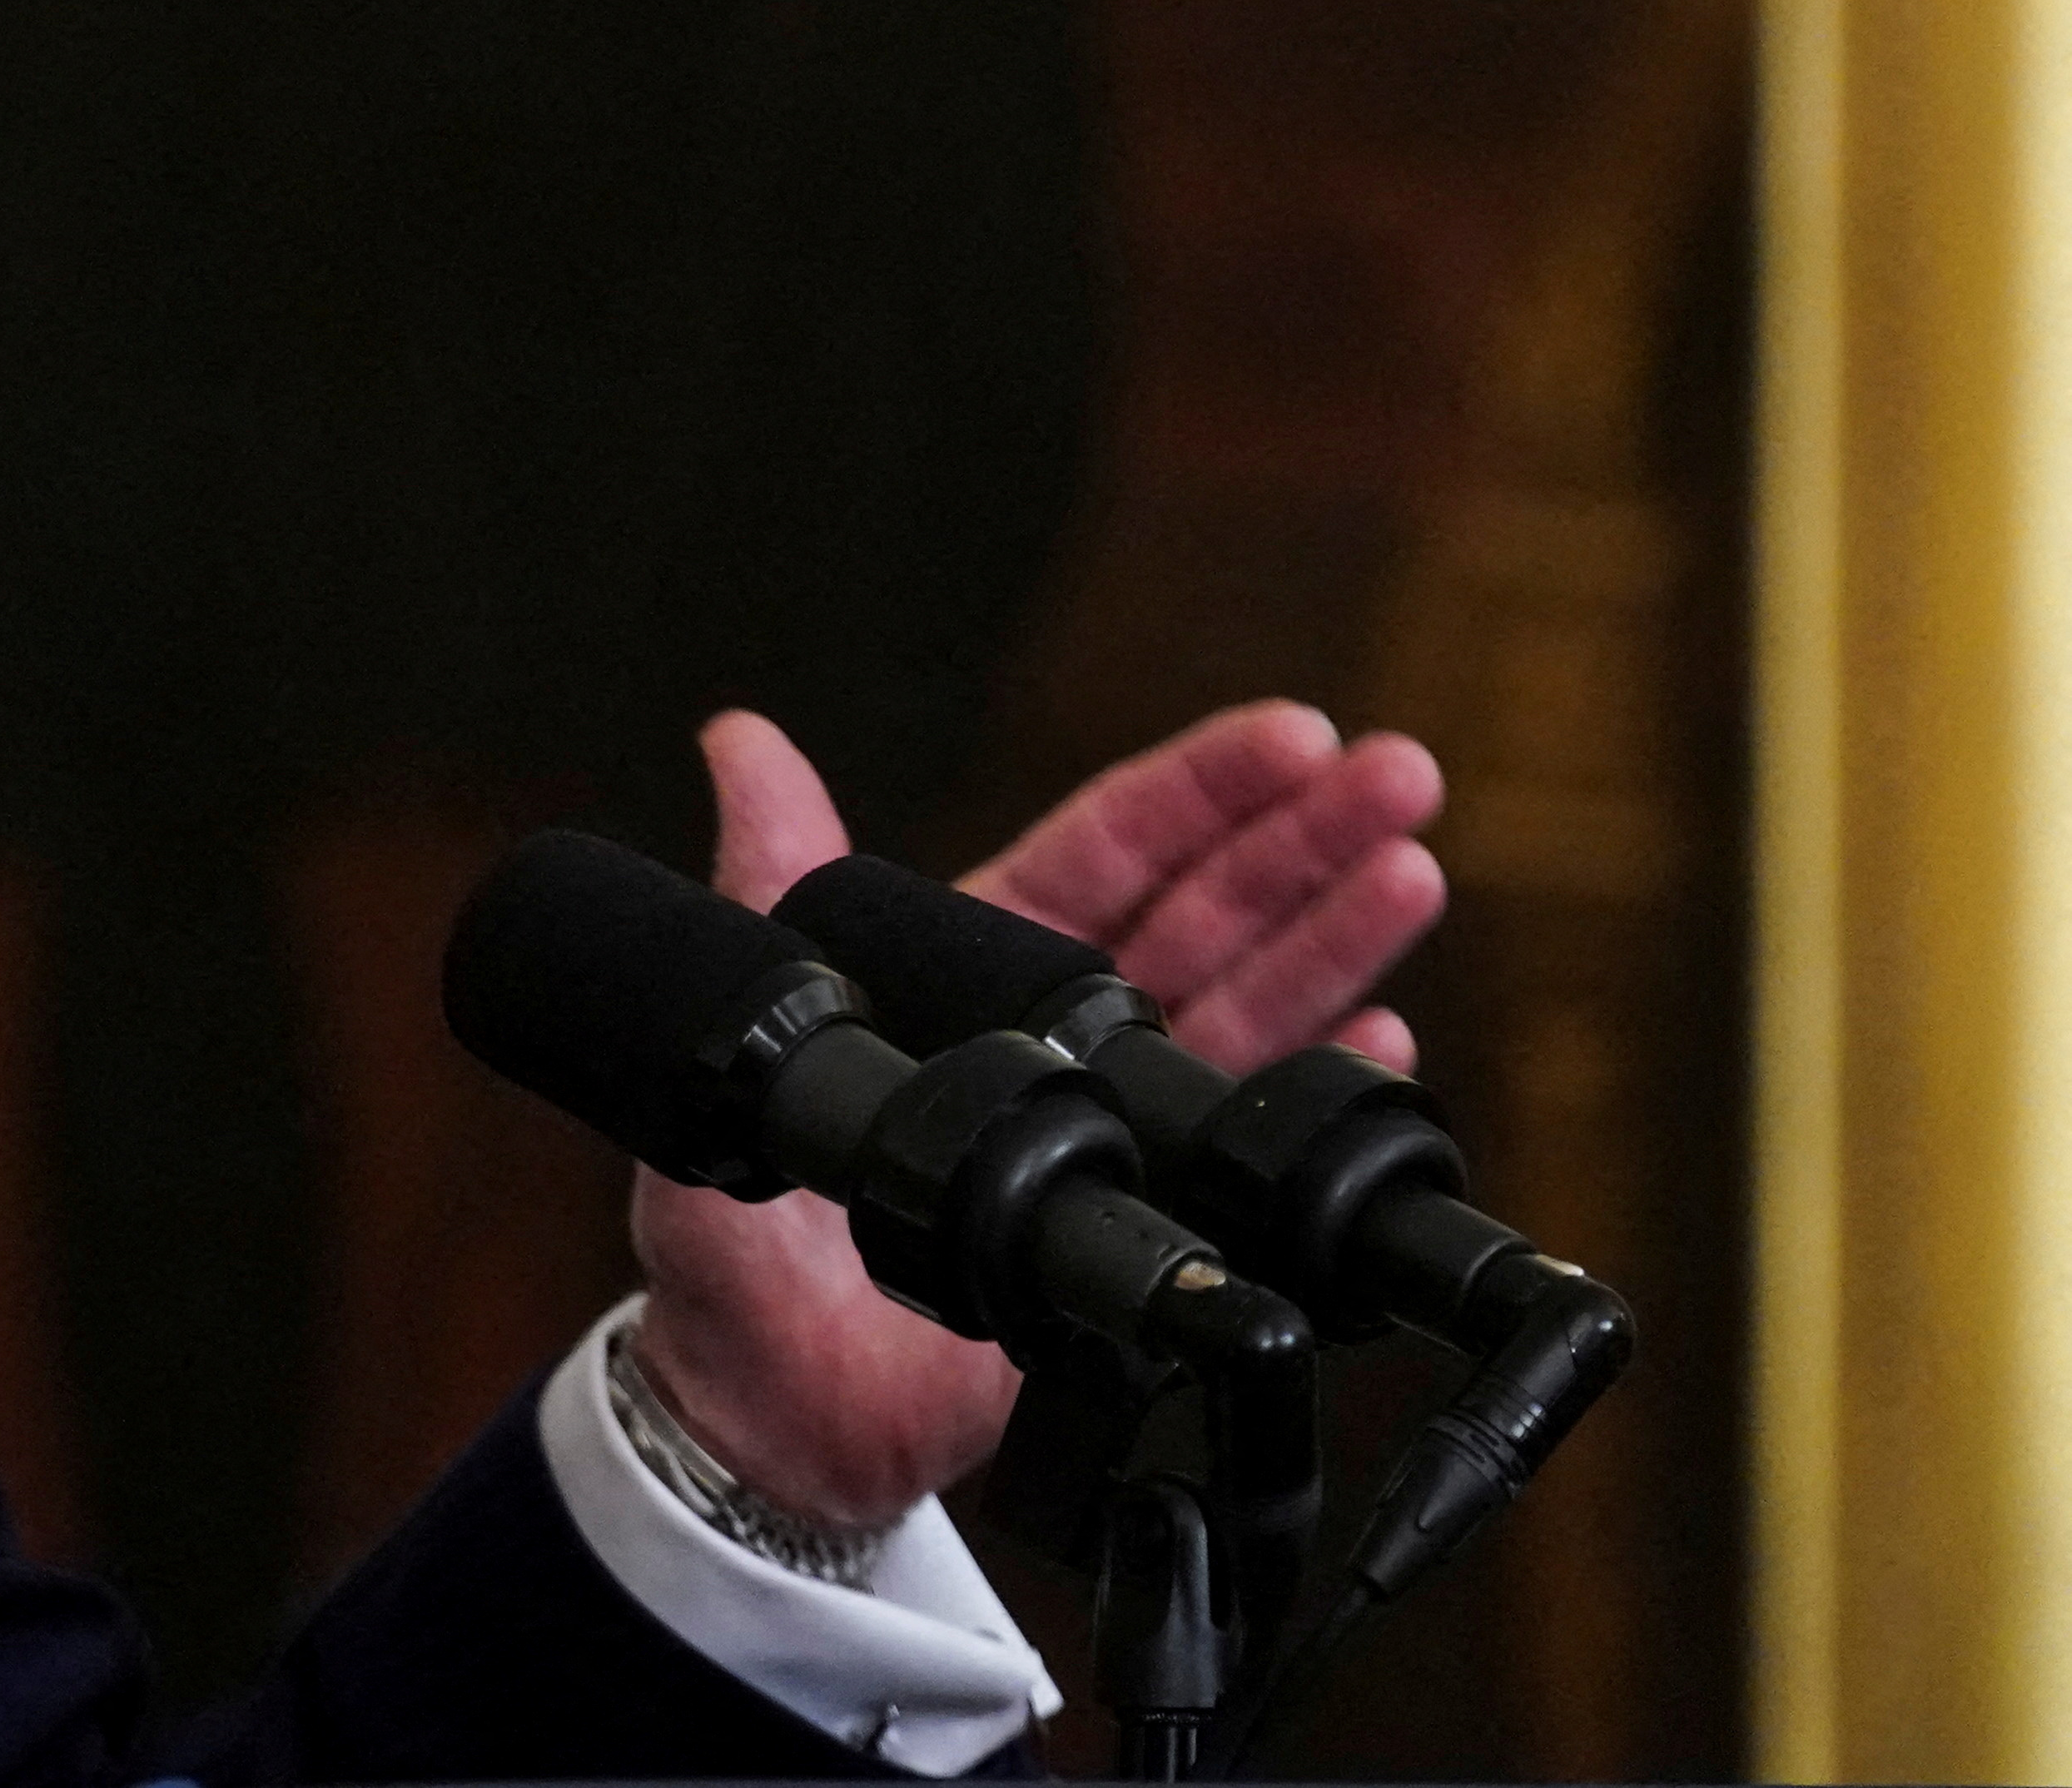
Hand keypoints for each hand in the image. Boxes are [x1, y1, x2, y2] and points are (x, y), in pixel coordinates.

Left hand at [628, 701, 1445, 1527]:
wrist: (765, 1405)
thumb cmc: (732, 1227)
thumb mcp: (741, 1039)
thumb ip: (763, 885)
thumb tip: (741, 738)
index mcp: (966, 966)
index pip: (1106, 850)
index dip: (1200, 793)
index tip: (1291, 735)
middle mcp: (1054, 1033)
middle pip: (1207, 912)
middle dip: (1303, 839)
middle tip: (1394, 774)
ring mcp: (1109, 1125)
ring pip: (1248, 1009)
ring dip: (1336, 941)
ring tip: (1409, 869)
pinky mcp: (1135, 1222)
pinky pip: (1244, 1147)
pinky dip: (1317, 1085)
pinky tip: (1380, 1034)